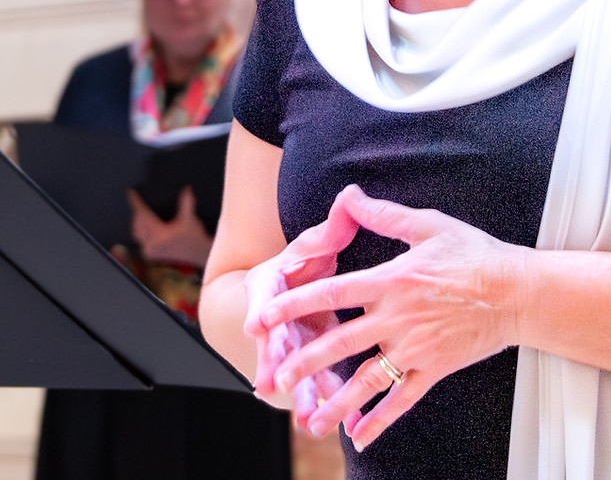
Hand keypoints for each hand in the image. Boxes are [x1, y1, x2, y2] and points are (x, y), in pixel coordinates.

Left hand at [128, 186, 211, 266]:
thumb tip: (186, 188)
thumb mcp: (190, 219)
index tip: (131, 193)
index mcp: (159, 234)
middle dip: (137, 211)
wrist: (199, 254)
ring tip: (141, 212)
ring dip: (137, 221)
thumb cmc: (195, 237)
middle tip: (138, 201)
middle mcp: (151, 243)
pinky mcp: (150, 254)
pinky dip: (140, 231)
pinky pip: (139, 240)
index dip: (137, 203)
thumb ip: (186, 202)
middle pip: (137, 223)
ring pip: (136, 232)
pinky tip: (145, 226)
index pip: (143, 214)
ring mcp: (150, 250)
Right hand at [243, 221, 352, 420]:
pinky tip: (337, 420)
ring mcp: (291, 339)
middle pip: (272, 340)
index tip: (256, 323)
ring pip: (292, 369)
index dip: (262, 308)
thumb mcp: (318, 238)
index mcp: (272, 282)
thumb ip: (335, 223)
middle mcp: (276, 316)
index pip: (265, 295)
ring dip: (299, 392)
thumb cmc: (309, 256)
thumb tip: (350, 194)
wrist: (298, 279)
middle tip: (269, 383)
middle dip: (272, 362)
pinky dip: (323, 399)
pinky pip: (315, 380)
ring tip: (306, 416)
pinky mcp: (308, 356)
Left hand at [256, 185, 524, 449]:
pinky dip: (379, 421)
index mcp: (391, 280)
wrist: (517, 291)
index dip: (293, 305)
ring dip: (334, 402)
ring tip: (309, 420)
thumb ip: (384, 215)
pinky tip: (358, 437)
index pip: (332, 293)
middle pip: (339, 343)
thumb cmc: (473, 252)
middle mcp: (397, 318)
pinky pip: (401, 400)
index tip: (264, 317)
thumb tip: (349, 196)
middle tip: (275, 379)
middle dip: (303, 363)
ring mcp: (415, 349)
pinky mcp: (434, 369)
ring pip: (366, 381)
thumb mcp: (428, 225)